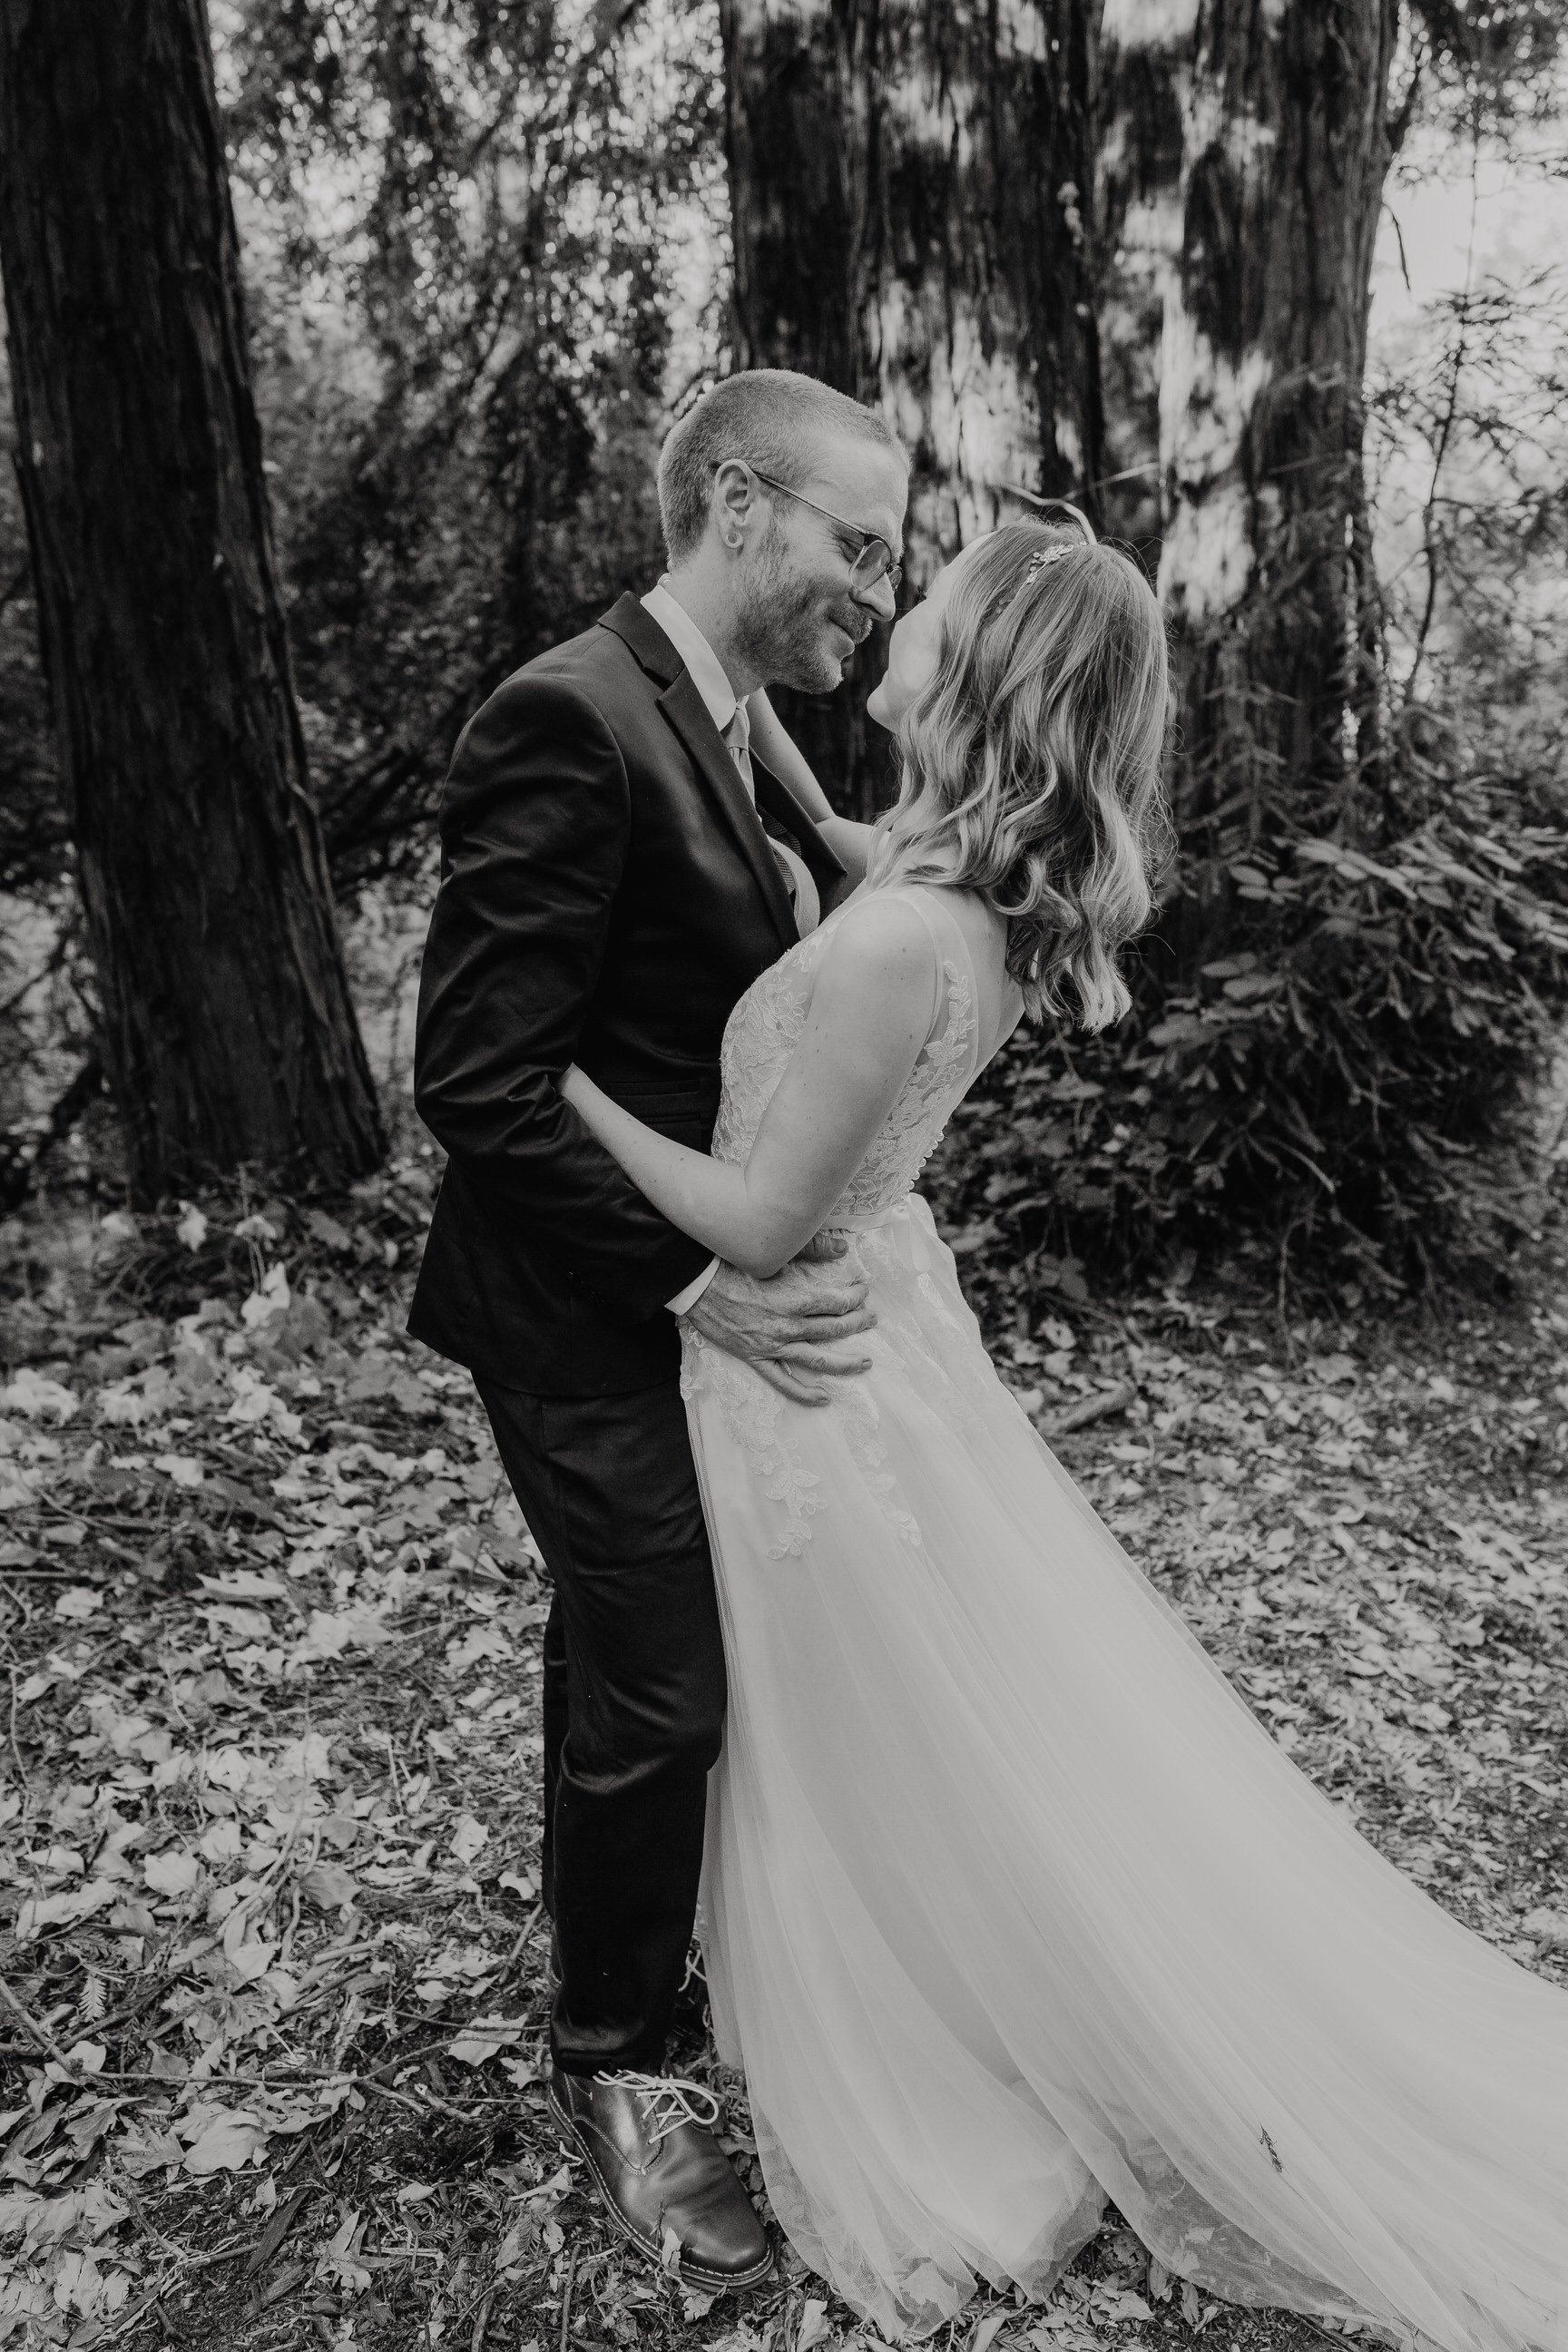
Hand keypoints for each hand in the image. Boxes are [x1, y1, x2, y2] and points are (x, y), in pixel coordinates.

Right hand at [681, 1238, 874, 1405]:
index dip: (855, 1297)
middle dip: (858, 1323)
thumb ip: (812, 1249)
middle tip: (871, 1319)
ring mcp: (773, 1346)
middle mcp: (788, 1326)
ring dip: (845, 1363)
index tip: (862, 1291)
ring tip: (865, 1362)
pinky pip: (783, 1381)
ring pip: (818, 1360)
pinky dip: (804, 1393)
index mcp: (795, 1299)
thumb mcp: (774, 1254)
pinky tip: (823, 1398)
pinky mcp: (756, 1358)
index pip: (837, 1302)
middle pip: (834, 1329)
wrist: (697, 1284)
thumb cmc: (733, 1265)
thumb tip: (843, 1248)